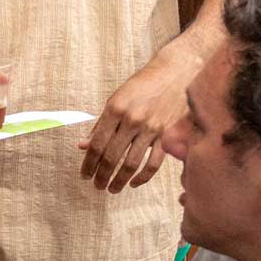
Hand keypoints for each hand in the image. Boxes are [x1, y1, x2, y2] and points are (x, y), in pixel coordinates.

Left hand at [79, 57, 187, 191]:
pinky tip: (133, 183)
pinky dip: (142, 177)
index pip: (97, 144)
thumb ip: (100, 124)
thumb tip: (82, 146)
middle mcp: (132, 119)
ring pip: (131, 164)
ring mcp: (152, 128)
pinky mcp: (169, 135)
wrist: (177, 71)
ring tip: (111, 189)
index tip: (84, 175)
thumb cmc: (143, 85)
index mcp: (115, 109)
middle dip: (101, 175)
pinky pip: (154, 163)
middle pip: (112, 156)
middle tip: (96, 186)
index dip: (88, 163)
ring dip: (119, 180)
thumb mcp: (116, 99)